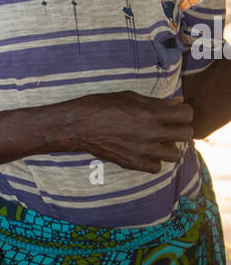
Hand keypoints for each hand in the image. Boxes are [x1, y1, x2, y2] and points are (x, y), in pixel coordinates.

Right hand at [67, 91, 194, 172]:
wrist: (79, 126)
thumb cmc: (102, 106)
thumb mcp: (130, 97)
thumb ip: (156, 102)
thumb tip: (177, 102)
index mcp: (150, 113)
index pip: (186, 114)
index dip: (184, 112)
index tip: (177, 113)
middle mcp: (149, 132)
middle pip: (185, 134)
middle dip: (181, 129)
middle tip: (171, 127)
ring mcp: (141, 150)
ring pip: (174, 155)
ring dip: (170, 147)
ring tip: (160, 142)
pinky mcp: (131, 163)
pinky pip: (156, 167)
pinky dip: (154, 161)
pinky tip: (146, 153)